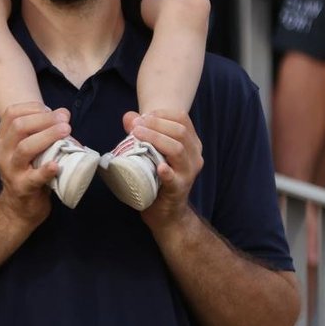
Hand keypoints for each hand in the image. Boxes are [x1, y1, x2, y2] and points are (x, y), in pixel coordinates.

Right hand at [0, 103, 62, 227]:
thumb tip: (64, 116)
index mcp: (1, 139)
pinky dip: (46, 170)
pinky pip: (34, 177)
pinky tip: (56, 165)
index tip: (53, 111)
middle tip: (65, 120)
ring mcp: (10, 171)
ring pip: (25, 148)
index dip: (34, 108)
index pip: (12, 113)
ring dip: (48, 136)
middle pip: (19, 127)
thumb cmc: (28, 172)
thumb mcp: (27, 150)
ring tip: (66, 131)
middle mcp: (2, 152)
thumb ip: (41, 132)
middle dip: (44, 119)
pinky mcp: (23, 188)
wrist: (18, 208)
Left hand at [124, 110, 204, 230]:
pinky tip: (159, 167)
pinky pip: (174, 178)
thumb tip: (129, 117)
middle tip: (134, 126)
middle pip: (179, 131)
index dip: (161, 114)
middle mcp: (194, 155)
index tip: (142, 117)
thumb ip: (141, 132)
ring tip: (137, 136)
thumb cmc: (157, 176)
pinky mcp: (179, 189)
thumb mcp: (150, 151)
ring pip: (178, 149)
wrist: (166, 211)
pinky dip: (167, 171)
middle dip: (155, 124)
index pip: (182, 118)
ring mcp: (188, 172)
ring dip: (156, 139)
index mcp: (191, 143)